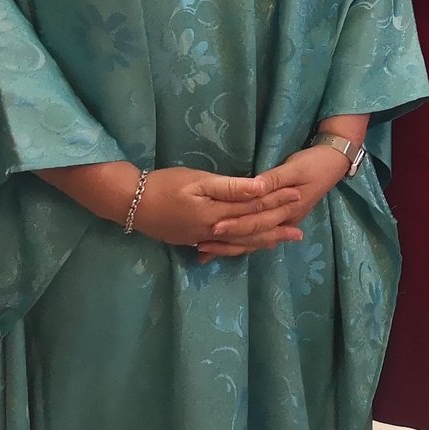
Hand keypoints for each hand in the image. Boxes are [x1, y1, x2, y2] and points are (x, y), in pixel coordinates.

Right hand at [134, 167, 295, 249]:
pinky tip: (247, 247)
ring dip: (262, 241)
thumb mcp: (198, 181)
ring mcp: (203, 239)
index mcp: (218, 214)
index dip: (278, 201)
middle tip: (299, 230)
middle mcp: (215, 231)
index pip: (255, 207)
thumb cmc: (164, 185)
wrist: (129, 204)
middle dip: (276, 226)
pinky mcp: (193, 240)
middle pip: (252, 229)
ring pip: (240, 243)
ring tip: (280, 241)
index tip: (299, 194)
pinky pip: (225, 248)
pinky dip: (240, 247)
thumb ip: (231, 187)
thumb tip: (261, 188)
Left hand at [198, 145, 348, 256]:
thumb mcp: (295, 167)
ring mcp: (285, 221)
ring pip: (255, 239)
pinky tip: (228, 247)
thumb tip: (254, 188)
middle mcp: (286, 220)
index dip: (236, 225)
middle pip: (253, 234)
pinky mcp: (282, 218)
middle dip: (228, 240)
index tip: (214, 227)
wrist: (334, 161)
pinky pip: (260, 234)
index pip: (257, 221)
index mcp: (288, 209)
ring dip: (232, 246)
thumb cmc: (314, 163)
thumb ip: (274, 179)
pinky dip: (243, 242)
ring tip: (208, 252)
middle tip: (201, 244)